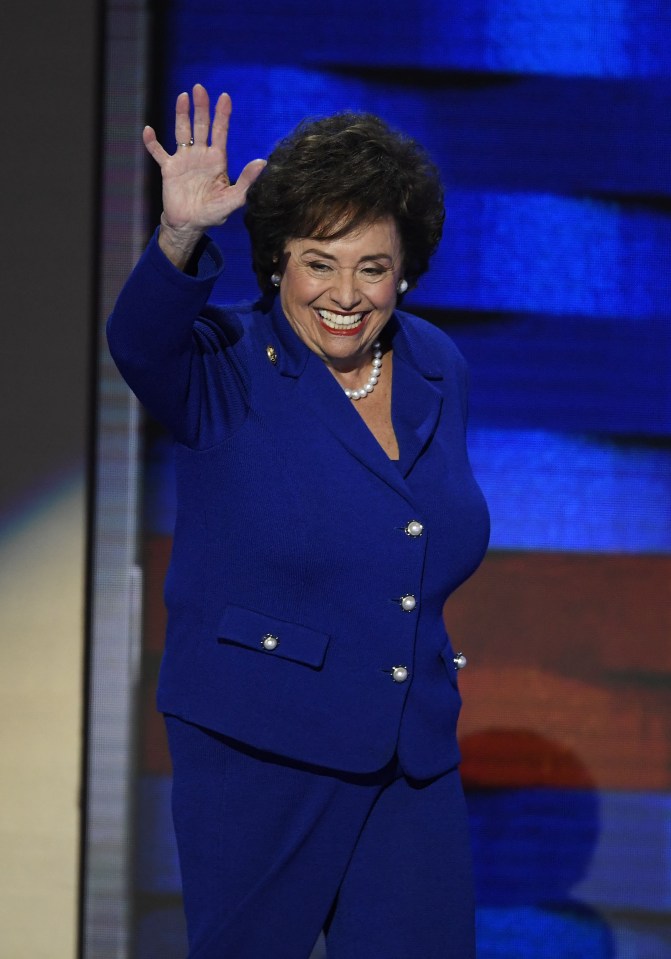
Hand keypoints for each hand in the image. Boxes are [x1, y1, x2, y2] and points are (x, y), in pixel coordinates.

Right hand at [143, 83, 265, 267]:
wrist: (190, 225)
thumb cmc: (213, 213)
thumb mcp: (233, 199)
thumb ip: (246, 180)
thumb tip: (263, 162)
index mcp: (217, 160)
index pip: (220, 132)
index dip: (222, 115)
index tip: (224, 97)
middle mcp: (200, 155)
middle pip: (201, 126)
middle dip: (201, 107)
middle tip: (199, 88)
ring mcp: (183, 160)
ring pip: (182, 132)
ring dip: (181, 115)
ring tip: (182, 97)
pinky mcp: (168, 169)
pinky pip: (158, 152)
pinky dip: (152, 142)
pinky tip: (149, 130)